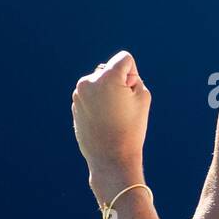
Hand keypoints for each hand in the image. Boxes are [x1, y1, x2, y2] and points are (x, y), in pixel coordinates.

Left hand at [72, 50, 150, 170]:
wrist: (111, 159)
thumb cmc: (131, 128)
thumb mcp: (143, 97)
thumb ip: (133, 78)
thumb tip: (115, 78)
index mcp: (106, 77)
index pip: (124, 59)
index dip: (133, 75)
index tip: (131, 95)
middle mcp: (88, 81)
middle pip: (110, 70)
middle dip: (119, 83)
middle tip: (122, 108)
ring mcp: (78, 94)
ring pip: (100, 83)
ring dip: (108, 93)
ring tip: (112, 116)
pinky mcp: (75, 105)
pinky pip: (92, 96)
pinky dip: (99, 104)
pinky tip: (103, 122)